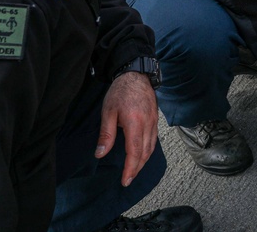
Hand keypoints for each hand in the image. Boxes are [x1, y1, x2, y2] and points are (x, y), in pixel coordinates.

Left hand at [97, 72, 158, 186]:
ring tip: (133, 170)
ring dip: (143, 161)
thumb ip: (106, 134)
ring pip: (151, 148)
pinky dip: (147, 151)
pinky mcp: (155, 120)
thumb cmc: (120, 92)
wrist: (136, 75)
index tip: (125, 180)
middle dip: (137, 168)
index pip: (134, 151)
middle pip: (145, 153)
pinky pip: (154, 140)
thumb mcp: (108, 112)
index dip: (130, 168)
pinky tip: (141, 154)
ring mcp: (154, 122)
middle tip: (127, 179)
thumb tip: (100, 154)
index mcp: (134, 123)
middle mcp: (148, 124)